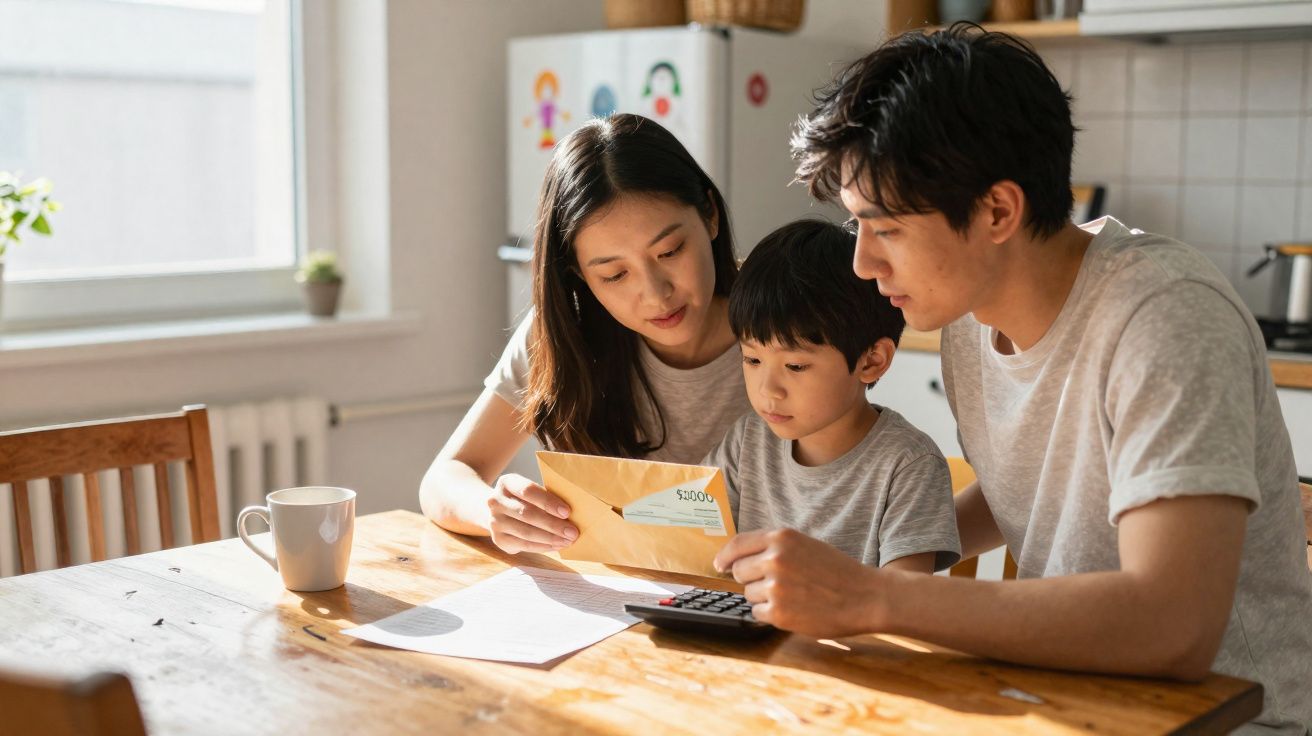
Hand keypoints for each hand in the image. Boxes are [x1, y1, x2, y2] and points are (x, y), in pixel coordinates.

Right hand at [487, 474, 577, 553]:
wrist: (500, 512)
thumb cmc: (525, 499)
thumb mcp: (532, 491)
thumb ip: (546, 497)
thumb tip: (572, 513)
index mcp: (506, 483)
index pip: (528, 490)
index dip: (548, 502)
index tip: (567, 512)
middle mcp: (495, 501)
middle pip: (527, 514)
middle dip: (553, 524)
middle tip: (572, 532)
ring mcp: (494, 521)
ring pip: (526, 532)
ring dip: (550, 538)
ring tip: (568, 540)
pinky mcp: (498, 539)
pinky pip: (524, 545)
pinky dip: (543, 546)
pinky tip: (557, 545)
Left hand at [714, 528, 886, 637]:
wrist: (865, 596)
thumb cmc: (836, 571)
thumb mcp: (805, 545)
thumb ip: (774, 548)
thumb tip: (736, 560)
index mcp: (781, 538)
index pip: (737, 545)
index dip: (725, 557)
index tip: (719, 565)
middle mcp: (775, 559)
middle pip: (739, 572)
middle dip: (753, 579)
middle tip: (778, 584)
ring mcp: (775, 587)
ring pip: (749, 594)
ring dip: (764, 598)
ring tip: (793, 596)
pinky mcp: (779, 613)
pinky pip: (757, 613)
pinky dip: (771, 614)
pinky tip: (793, 609)